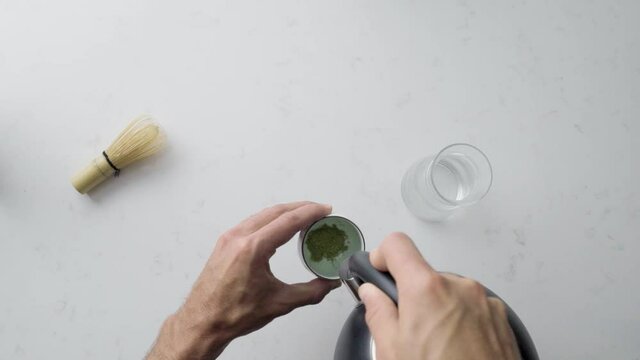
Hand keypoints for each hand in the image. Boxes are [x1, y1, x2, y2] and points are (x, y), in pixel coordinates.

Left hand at [147, 201, 339, 359]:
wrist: (203, 322)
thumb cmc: (231, 314)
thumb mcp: (279, 303)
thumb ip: (310, 292)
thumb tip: (328, 284)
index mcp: (252, 249)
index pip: (288, 221)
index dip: (311, 212)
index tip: (325, 209)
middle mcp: (239, 238)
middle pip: (276, 211)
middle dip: (300, 207)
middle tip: (319, 211)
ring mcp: (229, 238)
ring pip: (263, 215)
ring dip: (285, 212)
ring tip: (303, 217)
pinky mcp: (224, 243)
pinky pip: (251, 222)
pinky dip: (269, 220)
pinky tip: (279, 227)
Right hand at [358, 233, 519, 359]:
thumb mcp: (393, 351)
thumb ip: (378, 313)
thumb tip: (372, 295)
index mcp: (426, 289)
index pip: (397, 245)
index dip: (381, 256)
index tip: (377, 271)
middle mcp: (459, 287)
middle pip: (423, 274)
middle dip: (410, 294)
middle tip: (406, 327)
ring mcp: (484, 301)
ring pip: (448, 292)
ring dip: (438, 309)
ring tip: (436, 346)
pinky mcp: (500, 317)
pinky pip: (470, 307)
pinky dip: (460, 320)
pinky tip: (456, 349)